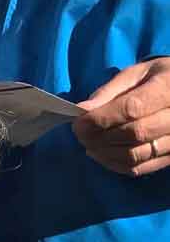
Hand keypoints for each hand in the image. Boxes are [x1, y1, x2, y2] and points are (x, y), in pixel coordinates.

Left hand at [72, 57, 169, 175]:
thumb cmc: (159, 78)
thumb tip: (82, 110)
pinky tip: (102, 155)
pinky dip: (116, 164)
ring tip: (89, 145)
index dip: (101, 118)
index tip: (79, 122)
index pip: (132, 108)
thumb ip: (110, 91)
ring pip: (136, 155)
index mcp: (167, 88)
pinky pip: (141, 168)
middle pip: (134, 134)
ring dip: (105, 153)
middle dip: (100, 137)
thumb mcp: (137, 74)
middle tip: (80, 134)